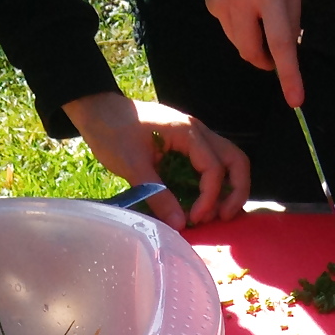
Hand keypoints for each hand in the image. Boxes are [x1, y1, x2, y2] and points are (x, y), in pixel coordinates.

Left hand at [63, 93, 249, 229]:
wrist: (98, 110)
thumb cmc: (112, 131)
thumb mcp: (132, 165)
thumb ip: (157, 195)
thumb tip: (180, 225)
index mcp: (188, 133)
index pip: (214, 169)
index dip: (209, 198)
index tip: (193, 218)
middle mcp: (199, 132)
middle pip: (236, 160)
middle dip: (236, 191)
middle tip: (223, 216)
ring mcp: (196, 137)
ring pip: (230, 161)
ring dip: (230, 188)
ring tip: (217, 213)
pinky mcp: (189, 145)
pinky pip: (213, 164)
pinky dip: (216, 184)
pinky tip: (205, 202)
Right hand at [202, 0, 303, 106]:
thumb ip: (293, 15)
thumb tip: (289, 48)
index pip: (280, 43)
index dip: (288, 75)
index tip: (295, 100)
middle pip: (253, 53)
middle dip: (267, 62)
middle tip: (277, 55)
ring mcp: (220, 2)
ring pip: (240, 44)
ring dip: (254, 43)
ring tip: (262, 17)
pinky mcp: (209, 2)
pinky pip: (229, 28)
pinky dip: (242, 26)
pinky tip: (245, 2)